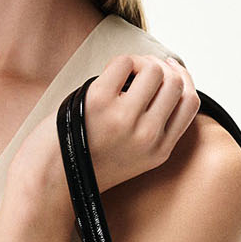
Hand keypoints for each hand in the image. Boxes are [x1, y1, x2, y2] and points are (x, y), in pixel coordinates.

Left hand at [81, 41, 200, 197]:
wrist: (50, 180)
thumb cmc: (89, 160)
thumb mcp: (134, 157)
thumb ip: (154, 129)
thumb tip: (169, 77)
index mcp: (159, 151)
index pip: (190, 103)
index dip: (184, 79)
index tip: (170, 71)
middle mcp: (147, 137)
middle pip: (175, 83)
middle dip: (161, 68)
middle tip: (143, 69)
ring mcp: (124, 118)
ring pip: (154, 69)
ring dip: (141, 62)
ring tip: (125, 72)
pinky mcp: (99, 101)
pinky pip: (124, 62)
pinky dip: (120, 61)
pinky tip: (110, 74)